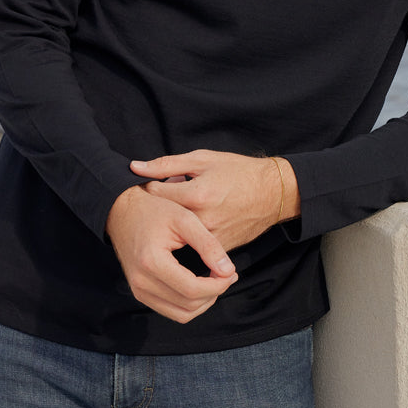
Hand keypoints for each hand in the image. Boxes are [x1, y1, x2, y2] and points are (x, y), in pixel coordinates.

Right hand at [106, 185, 237, 323]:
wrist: (123, 211)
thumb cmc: (155, 210)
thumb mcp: (185, 219)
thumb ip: (208, 244)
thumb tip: (228, 270)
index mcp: (152, 262)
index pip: (192, 289)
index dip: (217, 285)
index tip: (231, 271)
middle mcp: (141, 282)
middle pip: (188, 305)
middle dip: (214, 293)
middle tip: (228, 274)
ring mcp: (138, 290)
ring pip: (181, 314)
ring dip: (203, 302)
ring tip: (216, 280)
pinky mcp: (140, 293)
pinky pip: (171, 311)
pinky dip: (190, 304)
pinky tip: (201, 285)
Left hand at [129, 150, 299, 252]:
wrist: (272, 193)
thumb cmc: (237, 171)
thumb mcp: (203, 159)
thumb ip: (166, 164)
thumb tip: (135, 167)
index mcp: (196, 194)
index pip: (155, 195)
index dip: (150, 188)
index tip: (153, 185)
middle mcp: (203, 219)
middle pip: (164, 218)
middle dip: (160, 209)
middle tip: (163, 201)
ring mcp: (212, 237)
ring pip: (178, 235)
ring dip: (174, 224)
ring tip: (176, 212)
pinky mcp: (220, 248)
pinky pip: (195, 246)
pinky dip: (189, 235)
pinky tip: (193, 222)